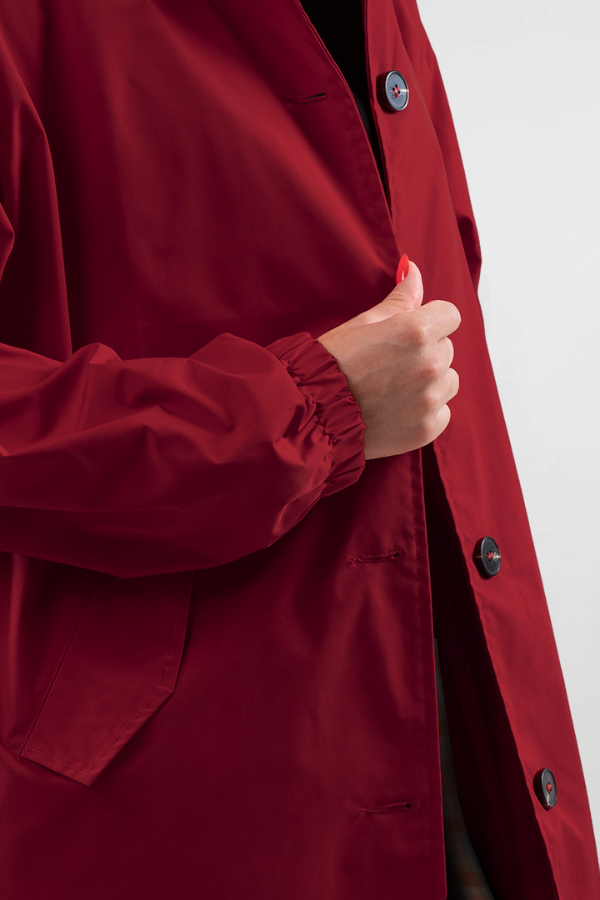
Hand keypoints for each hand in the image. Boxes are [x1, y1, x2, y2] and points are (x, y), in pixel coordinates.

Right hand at [317, 261, 460, 459]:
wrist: (312, 412)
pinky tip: (396, 408)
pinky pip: (442, 412)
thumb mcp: (364, 322)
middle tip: (390, 363)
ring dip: (429, 382)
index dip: (430, 321)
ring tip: (394, 387)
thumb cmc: (334, 362)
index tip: (410, 332)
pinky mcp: (426, 429)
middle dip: (426, 351)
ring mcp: (429, 399)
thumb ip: (400, 298)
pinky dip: (425, 411)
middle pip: (447, 349)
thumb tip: (413, 269)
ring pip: (448, 381)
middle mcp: (429, 364)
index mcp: (416, 330)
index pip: (450, 315)